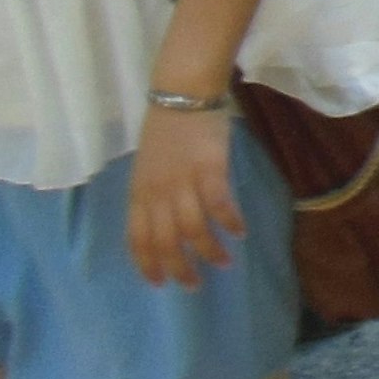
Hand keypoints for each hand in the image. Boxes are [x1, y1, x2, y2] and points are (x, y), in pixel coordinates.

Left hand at [127, 105, 246, 288]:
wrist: (182, 93)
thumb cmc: (166, 129)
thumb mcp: (148, 167)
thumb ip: (153, 195)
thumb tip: (167, 223)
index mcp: (139, 193)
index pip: (138, 239)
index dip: (148, 264)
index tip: (160, 284)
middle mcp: (157, 194)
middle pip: (165, 242)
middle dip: (180, 268)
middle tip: (194, 285)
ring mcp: (183, 182)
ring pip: (193, 229)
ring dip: (209, 250)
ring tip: (224, 263)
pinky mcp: (209, 169)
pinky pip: (219, 204)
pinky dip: (229, 221)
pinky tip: (240, 232)